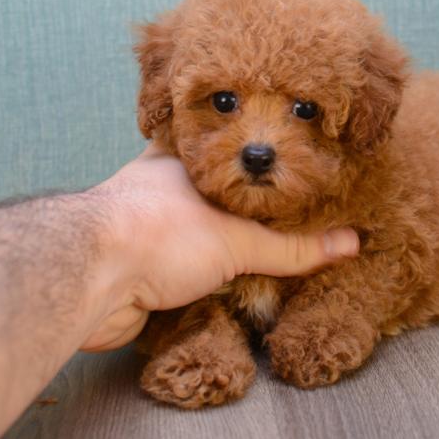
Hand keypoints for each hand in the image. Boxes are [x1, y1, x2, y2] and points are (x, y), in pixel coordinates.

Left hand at [80, 143, 358, 351]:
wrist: (91, 279)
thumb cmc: (158, 233)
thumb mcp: (238, 240)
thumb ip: (291, 247)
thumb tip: (348, 243)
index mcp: (176, 161)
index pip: (216, 149)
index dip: (241, 156)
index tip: (270, 166)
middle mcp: (153, 189)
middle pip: (199, 192)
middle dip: (228, 207)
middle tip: (268, 218)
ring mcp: (136, 228)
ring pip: (181, 231)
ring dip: (207, 247)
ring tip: (247, 261)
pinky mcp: (127, 267)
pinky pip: (169, 267)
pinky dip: (189, 278)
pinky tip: (211, 289)